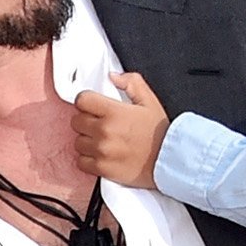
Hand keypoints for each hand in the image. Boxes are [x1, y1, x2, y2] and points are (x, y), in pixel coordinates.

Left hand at [72, 72, 171, 189]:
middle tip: (100, 124)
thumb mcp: (150, 101)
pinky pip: (81, 162)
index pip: (82, 100)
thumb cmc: (160, 132)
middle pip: (76, 121)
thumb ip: (132, 83)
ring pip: (78, 142)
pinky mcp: (102, 169)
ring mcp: (101, 151)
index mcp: (114, 112)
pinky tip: (100, 155)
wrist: (169, 161)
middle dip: (86, 120)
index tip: (94, 107)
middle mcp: (104, 131)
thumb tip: (112, 76)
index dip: (87, 102)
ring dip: (87, 140)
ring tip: (101, 141)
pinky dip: (88, 159)